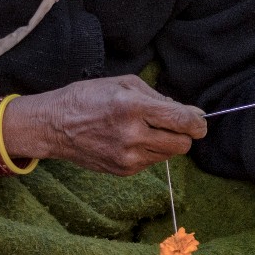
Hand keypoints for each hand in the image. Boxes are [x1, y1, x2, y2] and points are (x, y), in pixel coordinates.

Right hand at [0, 76, 207, 175]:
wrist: (55, 126)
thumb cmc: (88, 97)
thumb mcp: (123, 83)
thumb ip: (159, 97)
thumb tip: (189, 113)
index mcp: (133, 107)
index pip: (182, 121)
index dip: (198, 123)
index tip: (199, 121)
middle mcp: (133, 135)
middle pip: (182, 144)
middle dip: (184, 134)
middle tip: (173, 124)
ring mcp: (128, 157)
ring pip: (169, 155)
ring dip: (166, 142)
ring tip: (146, 129)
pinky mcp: (124, 170)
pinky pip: (152, 162)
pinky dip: (150, 151)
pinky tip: (132, 140)